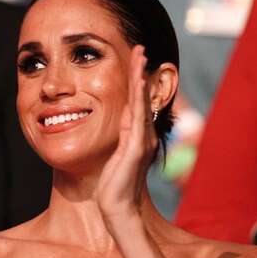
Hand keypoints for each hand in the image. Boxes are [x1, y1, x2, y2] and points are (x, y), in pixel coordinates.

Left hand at [95, 46, 157, 229]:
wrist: (117, 209)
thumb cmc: (112, 186)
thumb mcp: (114, 156)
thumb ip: (119, 138)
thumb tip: (119, 122)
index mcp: (136, 136)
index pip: (137, 102)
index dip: (137, 80)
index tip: (135, 60)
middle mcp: (143, 135)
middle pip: (143, 97)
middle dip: (141, 71)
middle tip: (141, 48)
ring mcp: (142, 140)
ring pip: (142, 102)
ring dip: (141, 78)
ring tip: (141, 57)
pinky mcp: (136, 148)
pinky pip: (138, 117)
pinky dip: (139, 98)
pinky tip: (138, 83)